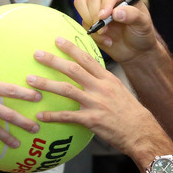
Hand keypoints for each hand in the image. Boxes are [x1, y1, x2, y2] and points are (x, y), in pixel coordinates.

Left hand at [27, 37, 169, 156]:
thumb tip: (90, 76)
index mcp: (107, 78)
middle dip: (53, 60)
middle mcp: (100, 87)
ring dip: (46, 84)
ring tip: (30, 80)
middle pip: (73, 69)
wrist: (141, 131)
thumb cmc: (131, 113)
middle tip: (37, 54)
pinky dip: (52, 115)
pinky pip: (67, 116)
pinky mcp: (91, 120)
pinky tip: (40, 115)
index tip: (57, 40)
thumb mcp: (119, 90)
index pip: (87, 59)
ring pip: (66, 89)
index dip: (71, 48)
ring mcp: (95, 103)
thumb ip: (103, 82)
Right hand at [75, 0, 158, 63]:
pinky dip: (93, 33)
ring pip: (82, 3)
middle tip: (103, 30)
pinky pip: (83, 21)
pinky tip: (106, 40)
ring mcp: (98, 6)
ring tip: (104, 34)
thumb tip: (116, 12)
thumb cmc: (141, 33)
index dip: (105, 4)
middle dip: (95, 15)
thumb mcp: (143, 24)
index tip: (103, 16)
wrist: (135, 49)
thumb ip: (133, 16)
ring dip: (90, 21)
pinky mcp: (90, 18)